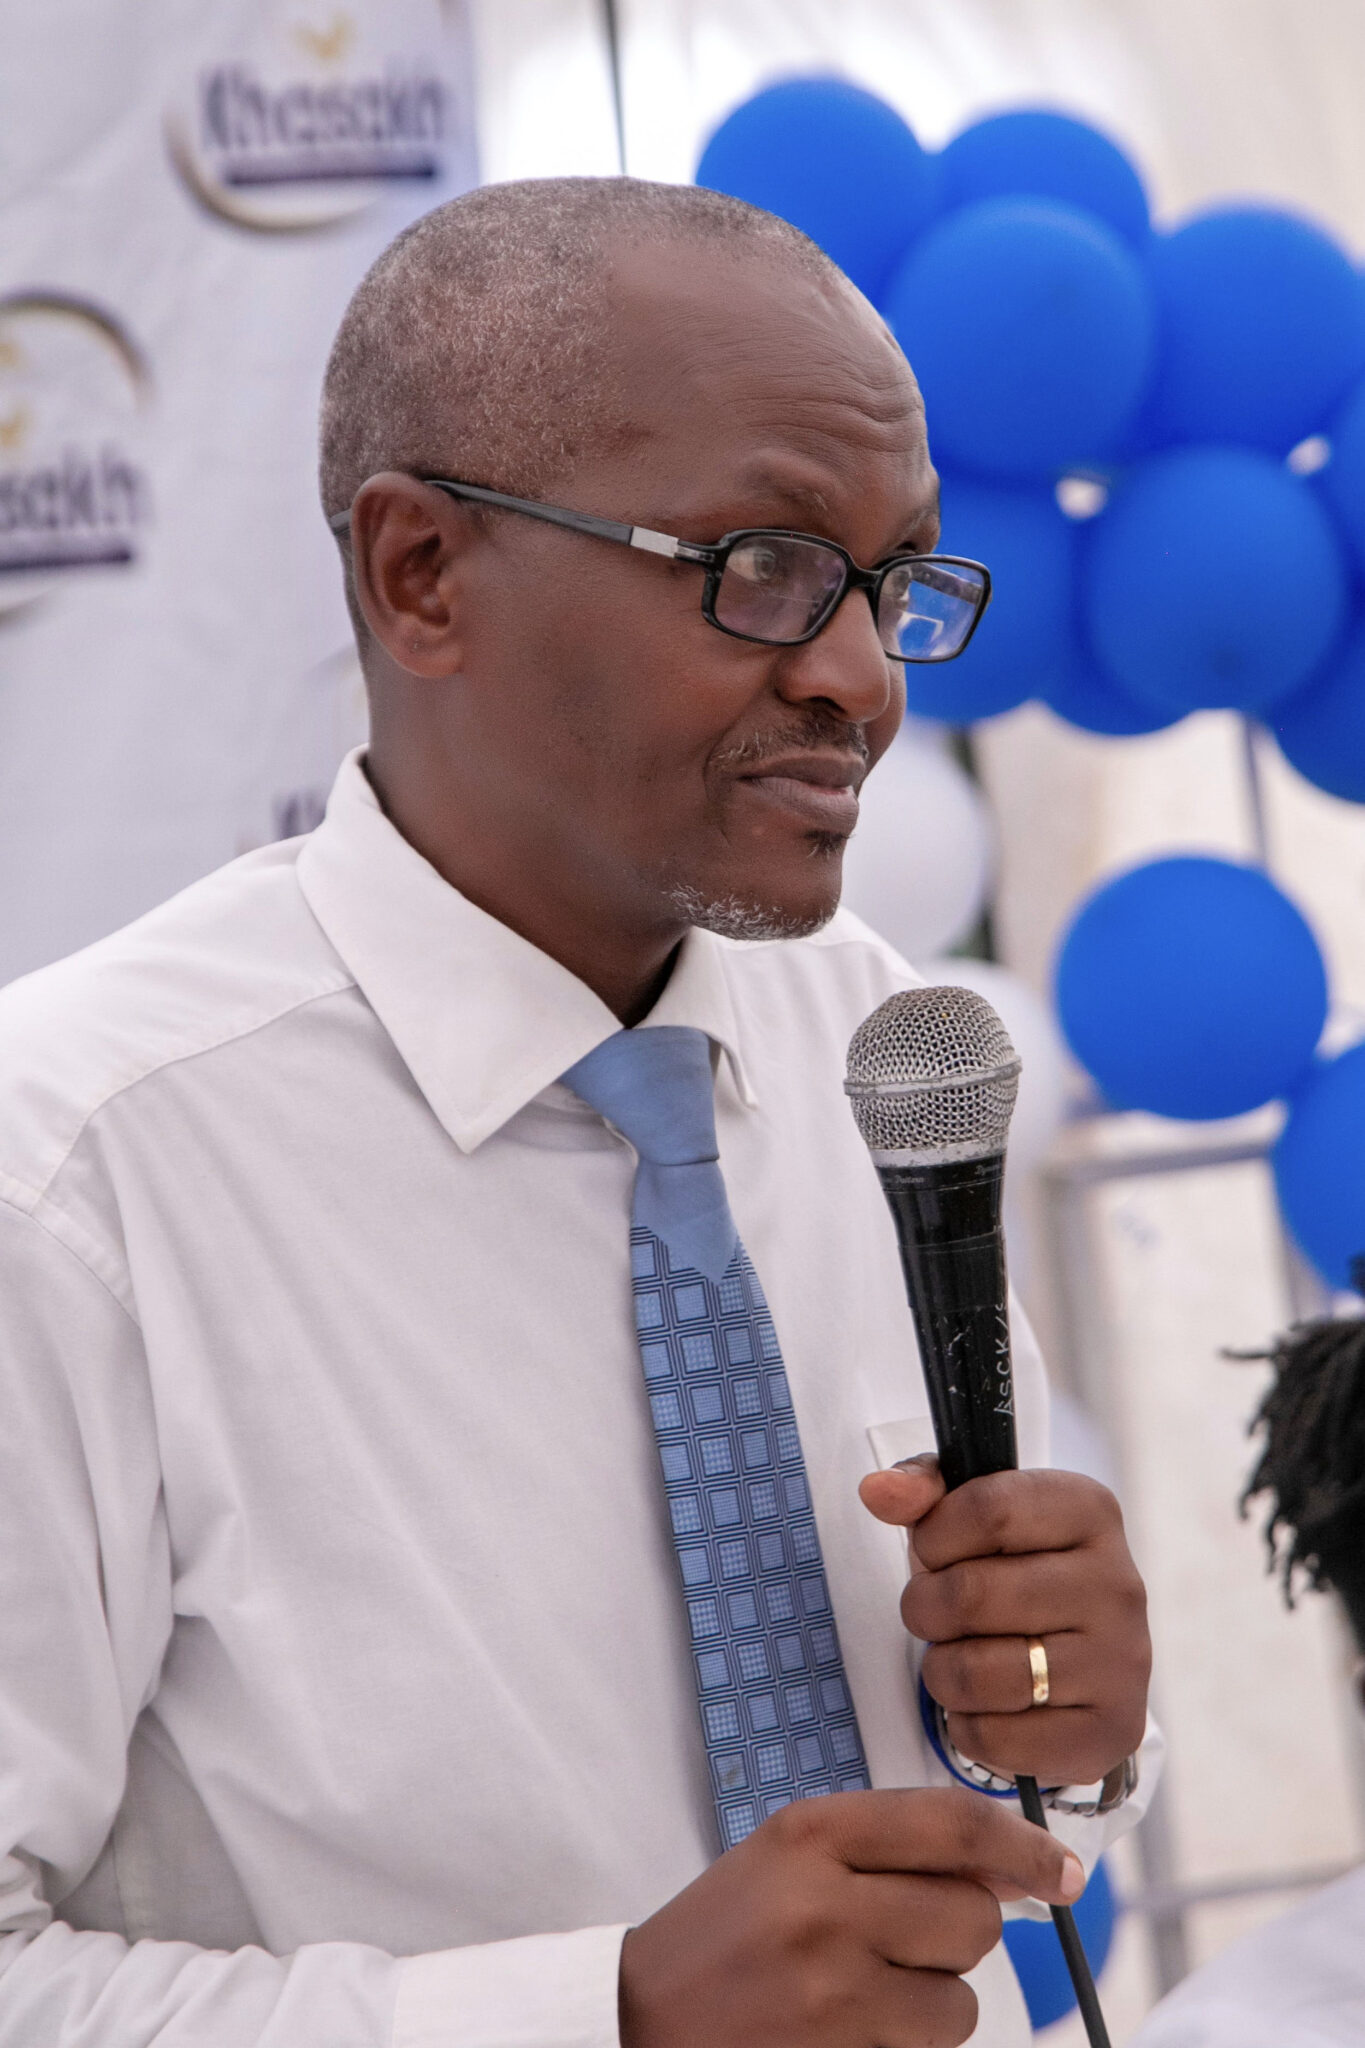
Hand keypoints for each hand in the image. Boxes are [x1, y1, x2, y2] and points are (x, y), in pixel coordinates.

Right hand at [618, 1786, 1084, 2047]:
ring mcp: (832, 1990)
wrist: (643, 2017)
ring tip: (864, 1990)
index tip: (1061, 1870)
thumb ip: (893, 1847)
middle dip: (958, 1933)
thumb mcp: (793, 1855)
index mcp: (812, 1832)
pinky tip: (848, 2028)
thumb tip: (1014, 1865)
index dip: (1025, 1845)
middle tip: (902, 1938)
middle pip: (974, 1916)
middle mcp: (825, 1903)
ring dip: (932, 1999)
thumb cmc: (726, 1931)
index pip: (953, 1824)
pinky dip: (905, 2045)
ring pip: (959, 1999)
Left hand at [859, 1458, 1149, 1788]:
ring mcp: (1122, 1662)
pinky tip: (987, 1704)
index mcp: (1090, 1511)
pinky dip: (968, 1725)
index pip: (988, 1510)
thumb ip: (925, 1490)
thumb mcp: (975, 1514)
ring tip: (958, 1657)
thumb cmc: (1016, 1570)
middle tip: (933, 1612)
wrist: (1084, 1658)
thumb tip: (879, 1491)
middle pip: (972, 1594)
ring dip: (941, 1670)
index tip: (934, 1551)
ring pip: (977, 1673)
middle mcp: (1118, 1584)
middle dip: (924, 1607)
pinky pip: (995, 1738)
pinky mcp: (1111, 1731)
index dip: (935, 1535)